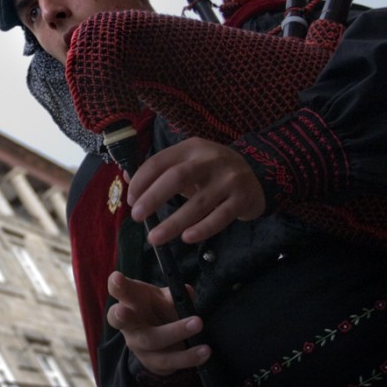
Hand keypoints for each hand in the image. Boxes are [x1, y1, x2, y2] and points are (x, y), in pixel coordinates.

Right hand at [106, 271, 209, 374]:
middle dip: (122, 316)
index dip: (116, 285)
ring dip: (175, 332)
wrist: (158, 343)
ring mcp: (139, 346)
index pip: (119, 291)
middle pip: (122, 321)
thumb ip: (174, 295)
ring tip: (197, 323)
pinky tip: (204, 351)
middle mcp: (129, 325)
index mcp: (129, 302)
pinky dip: (189, 357)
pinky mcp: (153, 363)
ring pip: (151, 341)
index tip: (117, 278)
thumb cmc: (156, 312)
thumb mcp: (163, 299)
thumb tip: (187, 291)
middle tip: (123, 310)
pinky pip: (170, 361)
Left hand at [126, 137, 264, 245]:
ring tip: (155, 238)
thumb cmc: (212, 173)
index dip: (141, 181)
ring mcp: (229, 179)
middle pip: (177, 178)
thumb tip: (128, 180)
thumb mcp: (188, 164)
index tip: (130, 201)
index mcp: (192, 148)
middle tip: (136, 217)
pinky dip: (202, 229)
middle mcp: (211, 160)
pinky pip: (220, 217)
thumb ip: (161, 171)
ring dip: (173, 222)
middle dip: (153, 198)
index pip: (160, 161)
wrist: (257, 176)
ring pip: (198, 203)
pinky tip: (186, 238)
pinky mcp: (243, 198)